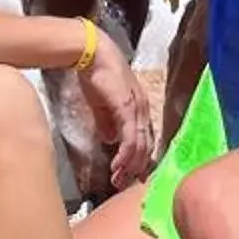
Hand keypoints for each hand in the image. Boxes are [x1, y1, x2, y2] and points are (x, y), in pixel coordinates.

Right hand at [82, 33, 154, 190]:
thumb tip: (109, 140)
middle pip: (145, 146)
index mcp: (139, 107)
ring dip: (130, 166)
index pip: (144, 138)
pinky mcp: (127, 109)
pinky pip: (130, 138)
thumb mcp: (102, 104)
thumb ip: (107, 122)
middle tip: (124, 184)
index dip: (139, 158)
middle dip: (135, 168)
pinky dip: (126, 155)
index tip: (131, 174)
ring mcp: (137, 109)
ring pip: (140, 146)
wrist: (93, 54)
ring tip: (119, 180)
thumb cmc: (97, 75)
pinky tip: (118, 166)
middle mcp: (143, 110)